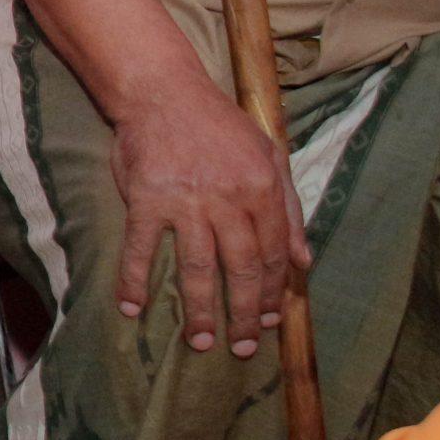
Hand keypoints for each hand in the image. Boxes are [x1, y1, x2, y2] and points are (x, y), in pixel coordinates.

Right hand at [109, 81, 309, 359]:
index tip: (267, 322)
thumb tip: (306, 261)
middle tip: (241, 347)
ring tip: (199, 342)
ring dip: (199, 311)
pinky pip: (139, 249)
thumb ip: (289, 209)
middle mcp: (228, 199)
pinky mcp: (146, 200)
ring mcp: (186, 202)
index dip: (272, 293)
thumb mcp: (269, 157)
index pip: (275, 254)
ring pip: (198, 269)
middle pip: (241, 269)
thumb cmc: (218, 125)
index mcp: (262, 189)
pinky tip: (133, 309)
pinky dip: (134, 281)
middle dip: (243, 314)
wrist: (163, 92)